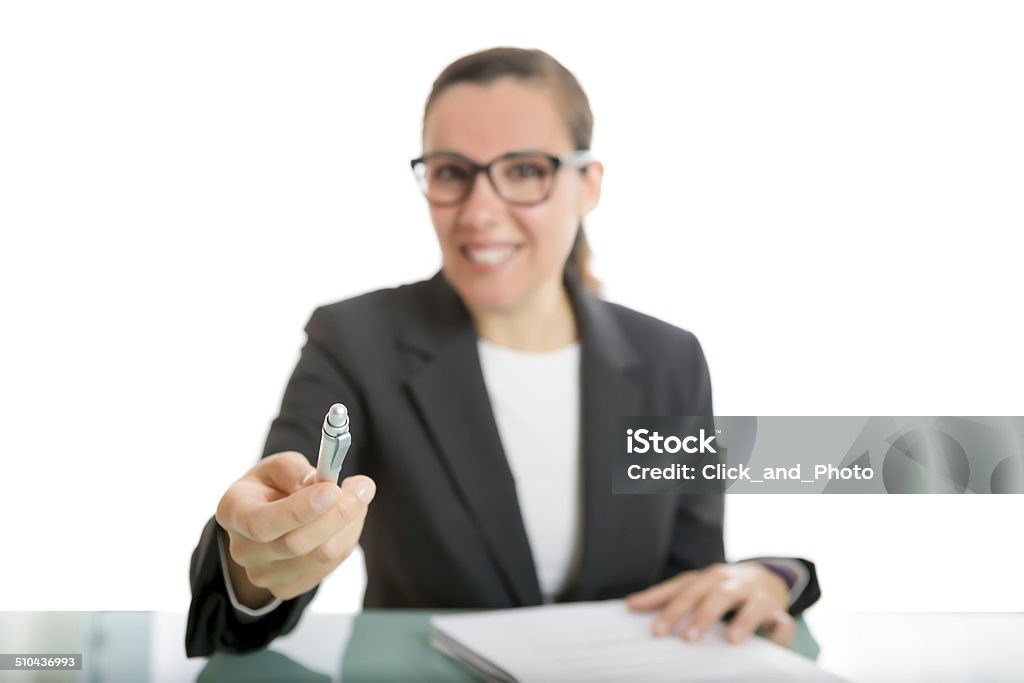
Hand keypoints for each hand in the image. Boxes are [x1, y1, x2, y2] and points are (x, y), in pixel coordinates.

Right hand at [215, 451, 375, 605]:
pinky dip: (347, 538)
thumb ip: (292, 469)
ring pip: (321, 556)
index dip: (299, 510)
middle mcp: (243, 550)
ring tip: (357, 497)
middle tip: (362, 487)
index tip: (333, 490)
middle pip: (296, 544)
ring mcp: (263, 575)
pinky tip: (345, 520)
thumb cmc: (272, 486)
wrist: (267, 517)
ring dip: (350, 524)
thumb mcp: (276, 466)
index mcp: (233, 512)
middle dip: (338, 513)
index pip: (262, 523)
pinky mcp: (286, 588)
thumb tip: (313, 483)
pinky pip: (330, 566)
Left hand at [626, 562, 795, 645]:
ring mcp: (756, 595)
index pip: (685, 590)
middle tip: (686, 637)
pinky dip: (777, 633)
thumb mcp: (695, 587)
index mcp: (707, 577)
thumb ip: (665, 596)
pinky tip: (769, 645)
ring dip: (742, 620)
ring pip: (751, 604)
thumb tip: (630, 604)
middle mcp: (731, 582)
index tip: (655, 630)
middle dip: (701, 615)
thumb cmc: (722, 588)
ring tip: (730, 639)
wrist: (767, 577)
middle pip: (715, 595)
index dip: (670, 608)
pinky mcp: (778, 610)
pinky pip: (781, 622)